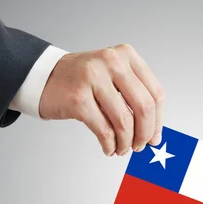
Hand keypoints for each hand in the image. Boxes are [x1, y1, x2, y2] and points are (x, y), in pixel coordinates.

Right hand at [39, 44, 164, 156]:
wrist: (44, 76)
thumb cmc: (82, 80)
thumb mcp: (113, 78)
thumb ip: (134, 98)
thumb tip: (154, 133)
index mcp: (126, 55)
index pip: (156, 93)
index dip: (158, 121)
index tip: (154, 137)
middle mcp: (112, 62)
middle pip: (144, 107)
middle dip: (144, 134)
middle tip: (139, 146)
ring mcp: (94, 78)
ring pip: (124, 121)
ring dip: (125, 142)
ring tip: (121, 148)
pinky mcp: (78, 98)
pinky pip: (104, 129)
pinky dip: (110, 144)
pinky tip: (108, 148)